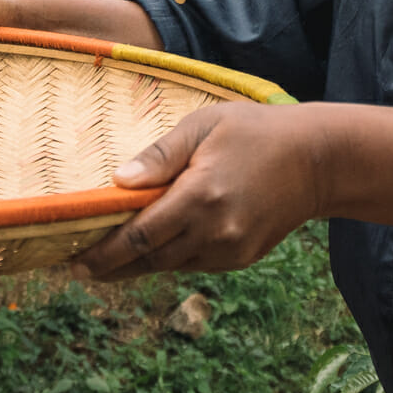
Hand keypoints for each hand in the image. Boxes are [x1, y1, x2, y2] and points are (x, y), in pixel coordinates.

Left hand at [70, 103, 324, 280]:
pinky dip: (170, 258)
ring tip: (106, 260)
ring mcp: (230, 250)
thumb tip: (117, 181)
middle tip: (78, 266)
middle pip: (149, 260)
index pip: (138, 236)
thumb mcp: (205, 125)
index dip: (103, 253)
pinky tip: (153, 248)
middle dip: (112, 267)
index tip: (74, 260)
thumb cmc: (256, 131)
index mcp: (199, 196)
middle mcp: (214, 231)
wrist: (318, 161)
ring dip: (138, 265)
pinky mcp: (241, 258)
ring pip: (170, 266)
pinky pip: (194, 264)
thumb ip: (160, 155)